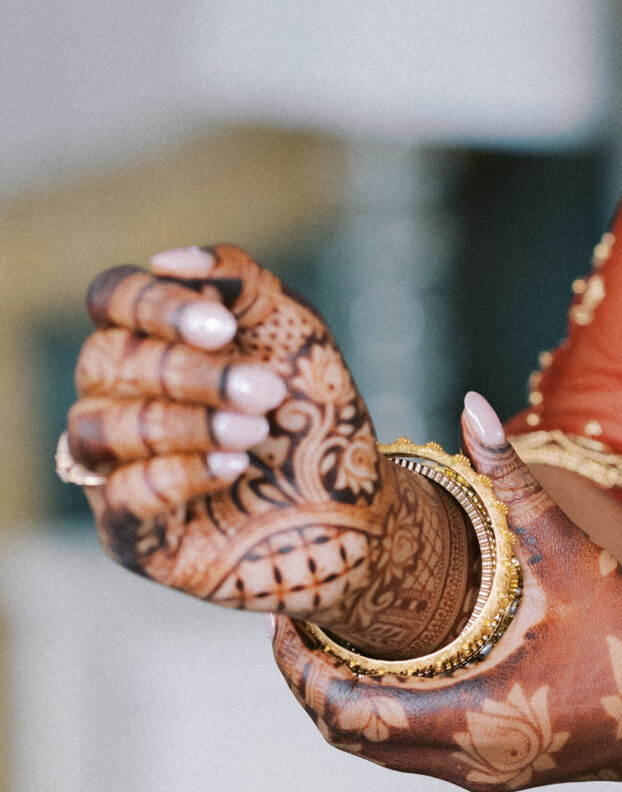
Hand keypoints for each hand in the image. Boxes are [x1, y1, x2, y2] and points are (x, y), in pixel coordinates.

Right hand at [67, 244, 468, 640]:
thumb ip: (240, 283)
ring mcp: (114, 467)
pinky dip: (179, 474)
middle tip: (266, 391)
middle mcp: (119, 398)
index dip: (155, 305)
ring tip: (256, 432)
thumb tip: (167, 259)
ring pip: (96, 428)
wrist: (354, 508)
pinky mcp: (127, 532)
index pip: (111, 298)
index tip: (223, 327)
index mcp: (152, 339)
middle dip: (190, 373)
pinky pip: (119, 495)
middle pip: (103, 362)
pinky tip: (234, 468)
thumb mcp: (294, 332)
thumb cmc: (316, 412)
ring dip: (185, 424)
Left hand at [273, 394, 621, 791]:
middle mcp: (467, 761)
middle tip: (298, 621)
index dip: (298, 671)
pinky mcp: (507, 769)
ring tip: (336, 636)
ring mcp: (487, 773)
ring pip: (385, 751)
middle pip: (351, 740)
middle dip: (313, 683)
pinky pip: (421, 752)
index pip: (344, 714)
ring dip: (351, 701)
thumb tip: (470, 406)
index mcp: (469, 718)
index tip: (283, 620)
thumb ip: (512, 480)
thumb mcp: (568, 550)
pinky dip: (393, 713)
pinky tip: (401, 661)